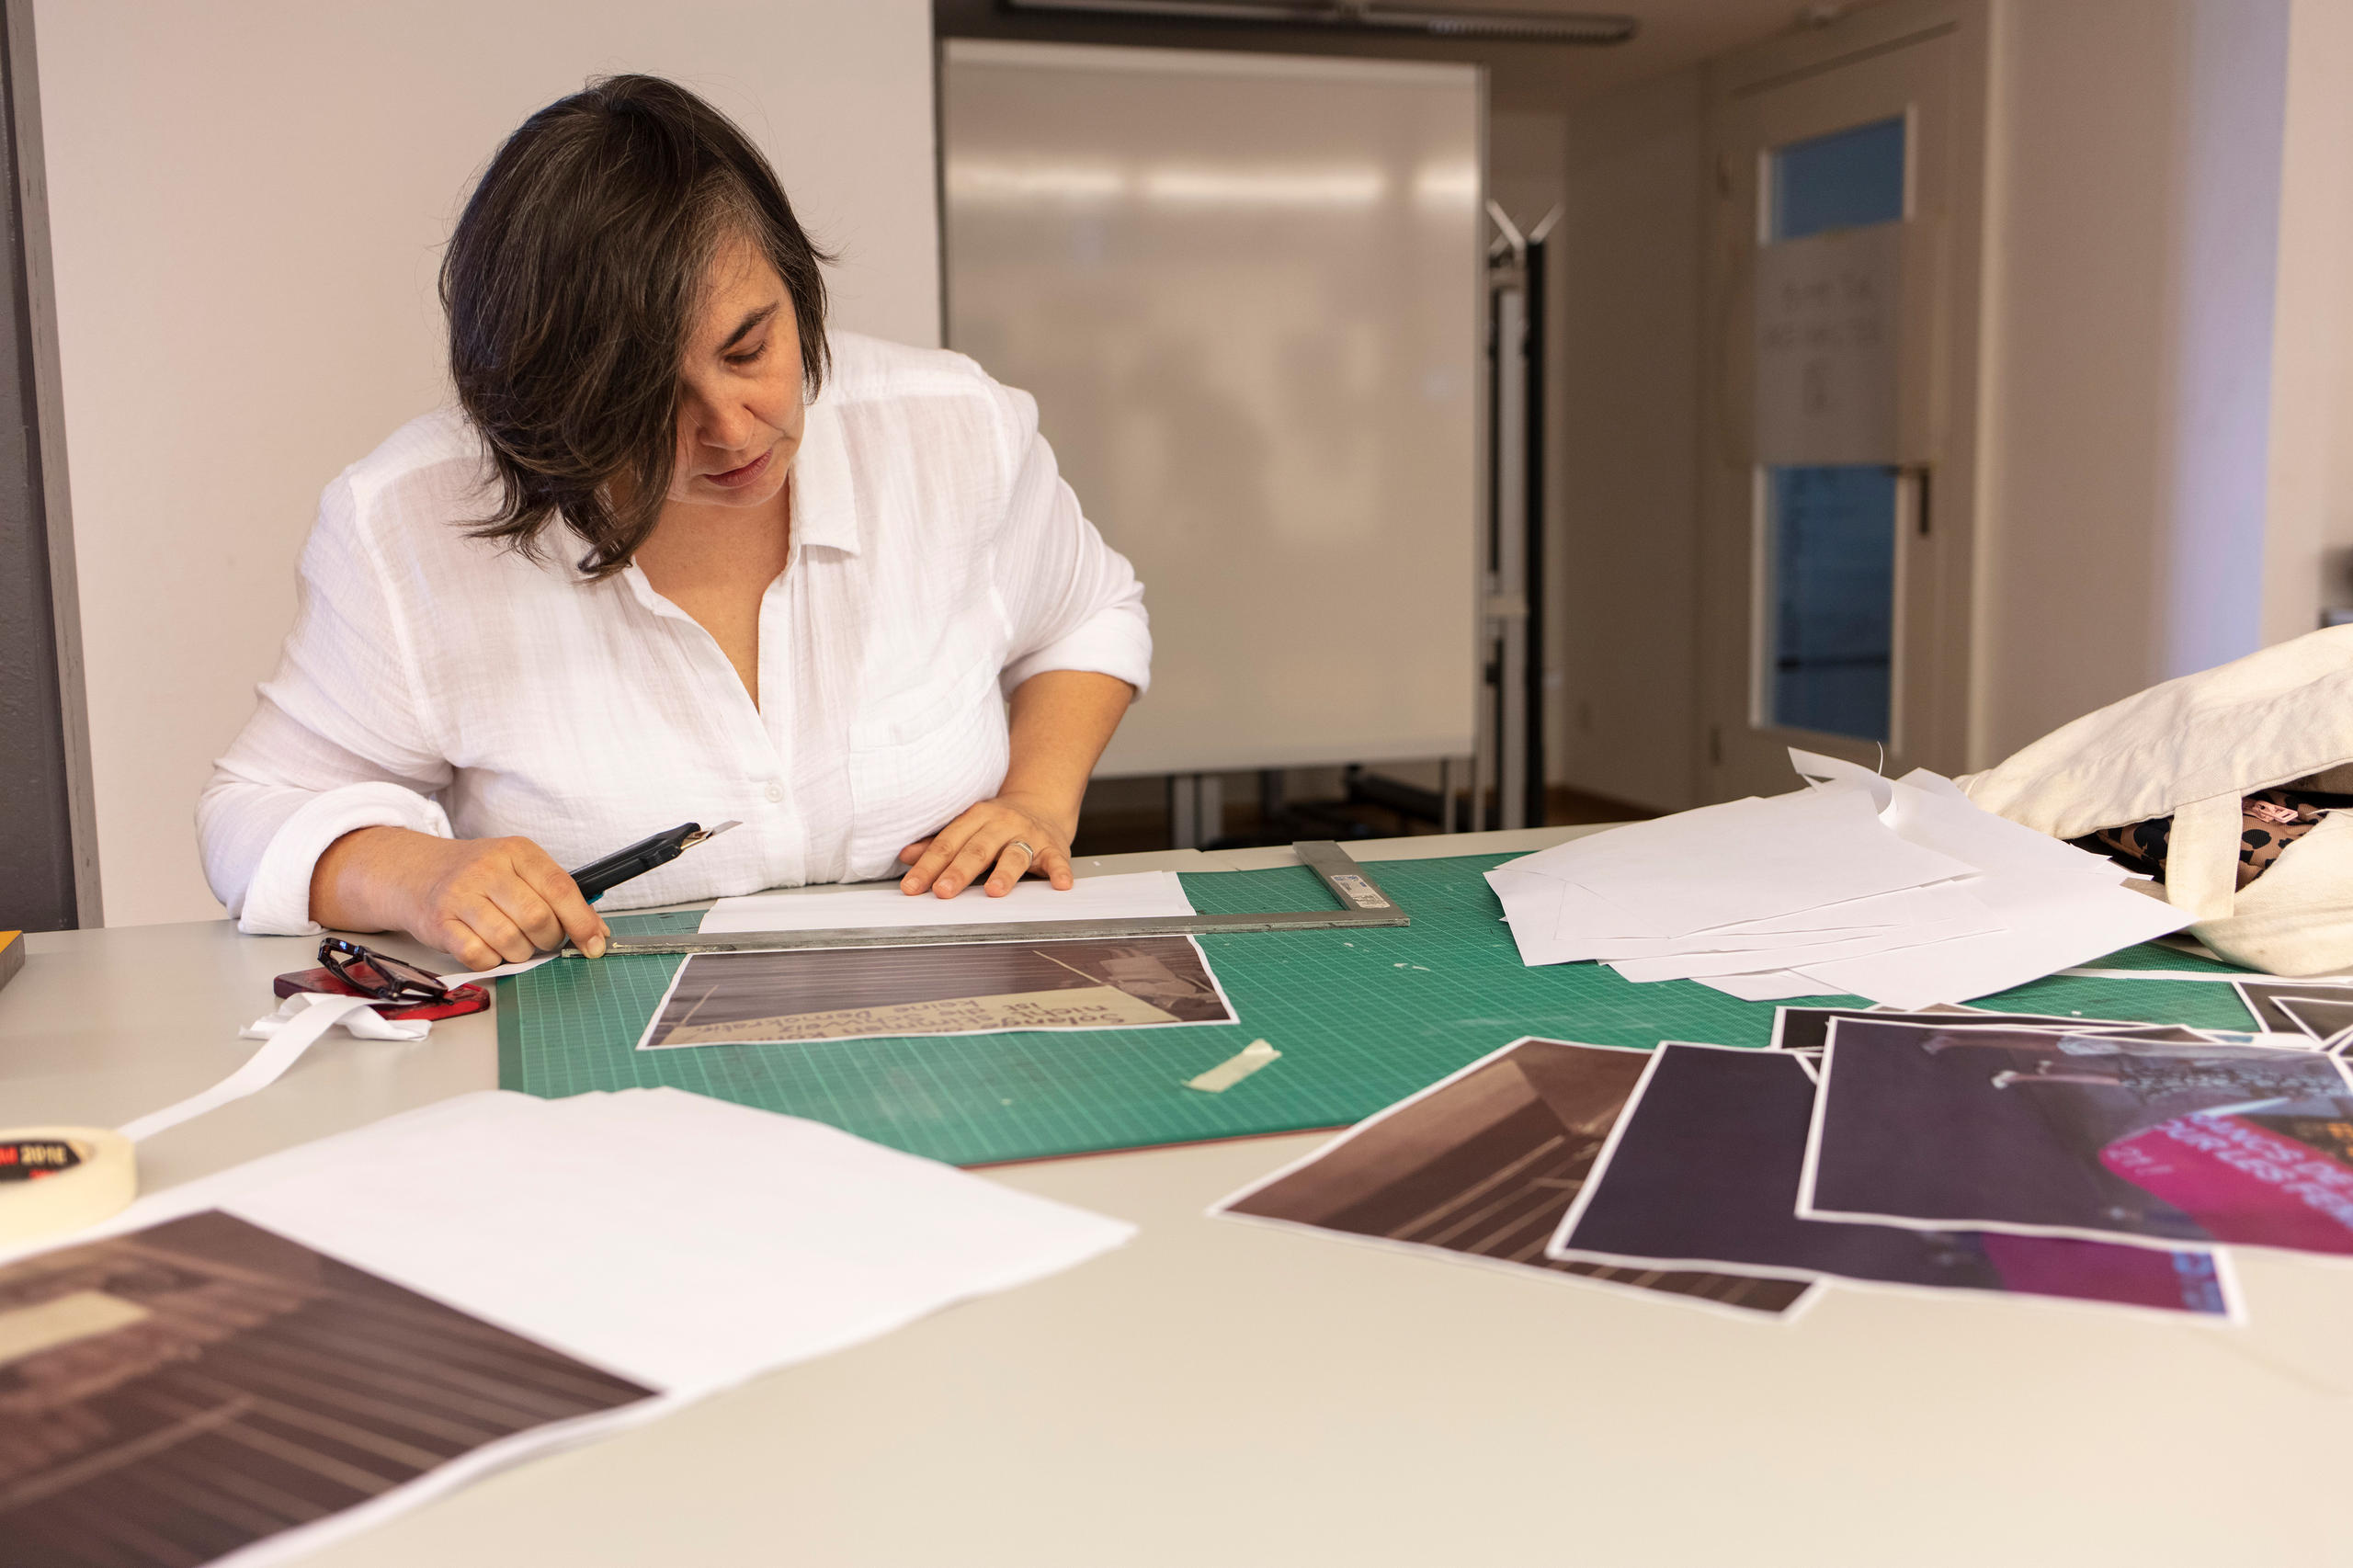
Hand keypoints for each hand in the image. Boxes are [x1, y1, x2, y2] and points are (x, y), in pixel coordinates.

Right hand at [310, 827, 609, 970]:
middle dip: (549, 939)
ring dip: (520, 952)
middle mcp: (488, 869)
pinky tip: (487, 946)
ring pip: (511, 941)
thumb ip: (556, 896)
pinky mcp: (439, 923)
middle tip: (542, 940)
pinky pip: (479, 956)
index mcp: (517, 852)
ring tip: (512, 941)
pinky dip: (491, 960)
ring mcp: (461, 895)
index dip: (582, 922)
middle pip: (538, 919)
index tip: (594, 945)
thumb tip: (596, 931)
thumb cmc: (476, 876)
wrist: (414, 872)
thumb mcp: (517, 870)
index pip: (561, 888)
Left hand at [896, 792, 1077, 898]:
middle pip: (977, 850)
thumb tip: (905, 857)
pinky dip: (1060, 871)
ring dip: (1004, 873)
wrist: (1042, 804)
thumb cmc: (998, 824)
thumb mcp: (968, 827)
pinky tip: (1060, 884)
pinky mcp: (1054, 847)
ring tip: (993, 891)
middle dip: (959, 871)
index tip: (912, 887)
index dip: (928, 866)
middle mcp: (1002, 823)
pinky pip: (1057, 860)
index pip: (948, 844)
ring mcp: (1029, 835)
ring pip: (1015, 855)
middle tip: (942, 891)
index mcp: (976, 817)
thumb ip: (939, 843)